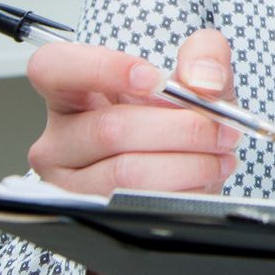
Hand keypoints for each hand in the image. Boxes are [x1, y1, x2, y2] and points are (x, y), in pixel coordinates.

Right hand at [24, 30, 239, 274]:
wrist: (186, 173)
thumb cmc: (177, 120)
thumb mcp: (197, 77)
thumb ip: (205, 56)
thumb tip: (203, 81)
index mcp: (73, 92)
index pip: (54, 67)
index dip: (102, 68)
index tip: (157, 80)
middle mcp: (60, 138)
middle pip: (110, 129)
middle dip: (182, 128)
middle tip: (220, 130)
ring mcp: (68, 184)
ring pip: (127, 173)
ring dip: (188, 164)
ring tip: (218, 156)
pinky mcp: (90, 218)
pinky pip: (138, 207)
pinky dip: (182, 191)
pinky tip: (200, 180)